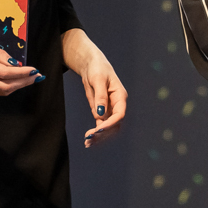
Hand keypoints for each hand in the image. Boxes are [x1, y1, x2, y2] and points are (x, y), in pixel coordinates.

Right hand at [0, 40, 41, 95]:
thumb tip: (15, 63)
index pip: (7, 73)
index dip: (23, 73)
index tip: (35, 70)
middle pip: (7, 85)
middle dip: (25, 82)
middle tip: (37, 76)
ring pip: (2, 91)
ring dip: (18, 86)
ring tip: (29, 79)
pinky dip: (7, 87)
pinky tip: (14, 81)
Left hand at [63, 30, 127, 147]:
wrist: (91, 64)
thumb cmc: (97, 68)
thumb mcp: (98, 79)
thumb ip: (100, 97)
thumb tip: (100, 115)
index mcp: (120, 96)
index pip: (120, 114)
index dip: (111, 123)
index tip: (99, 129)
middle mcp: (117, 104)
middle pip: (115, 124)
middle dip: (103, 133)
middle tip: (89, 138)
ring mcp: (110, 109)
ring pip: (108, 127)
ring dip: (99, 136)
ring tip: (87, 143)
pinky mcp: (102, 111)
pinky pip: (101, 124)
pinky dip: (95, 133)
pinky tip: (88, 139)